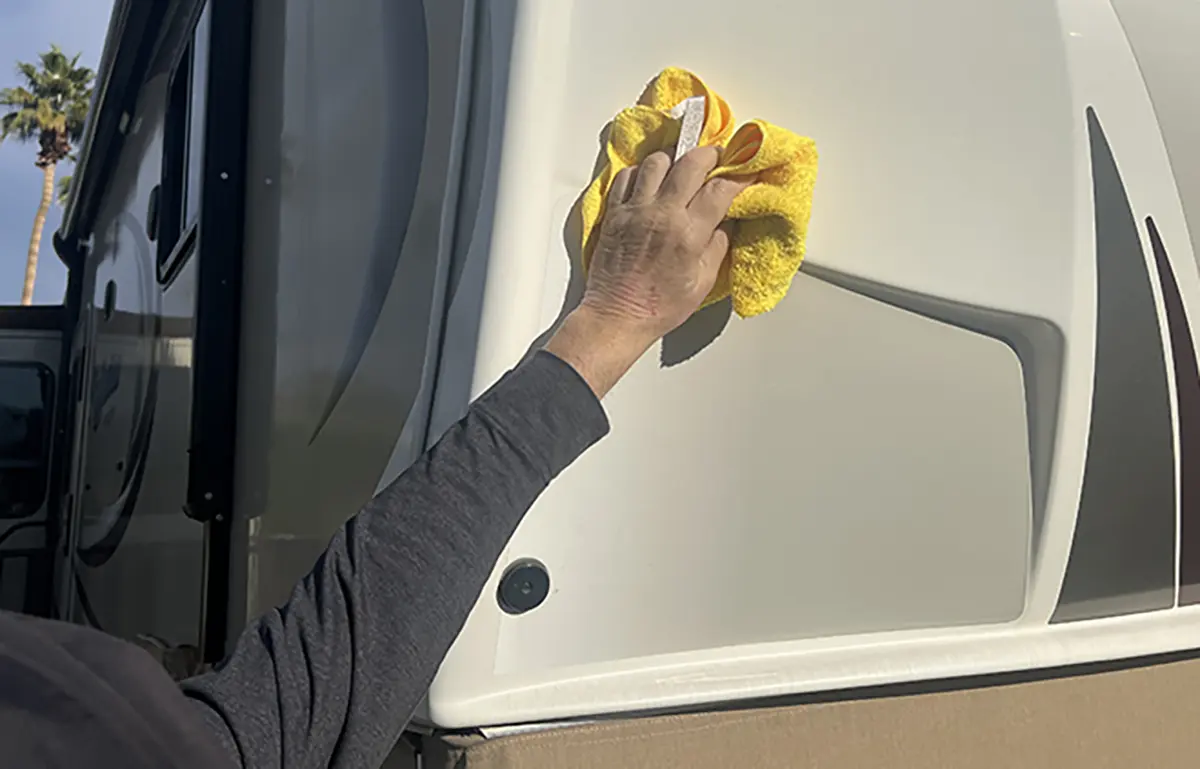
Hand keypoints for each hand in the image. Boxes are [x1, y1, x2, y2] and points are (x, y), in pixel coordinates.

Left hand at [546, 146, 750, 396]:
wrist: (616, 317)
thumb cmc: (659, 307)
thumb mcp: (702, 283)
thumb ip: (717, 247)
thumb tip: (725, 222)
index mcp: (688, 234)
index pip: (719, 189)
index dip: (737, 176)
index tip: (745, 172)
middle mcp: (661, 215)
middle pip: (690, 163)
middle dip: (709, 154)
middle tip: (717, 157)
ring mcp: (634, 210)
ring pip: (656, 161)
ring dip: (674, 158)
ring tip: (682, 166)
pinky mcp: (614, 213)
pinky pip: (627, 176)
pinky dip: (642, 172)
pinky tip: (652, 181)